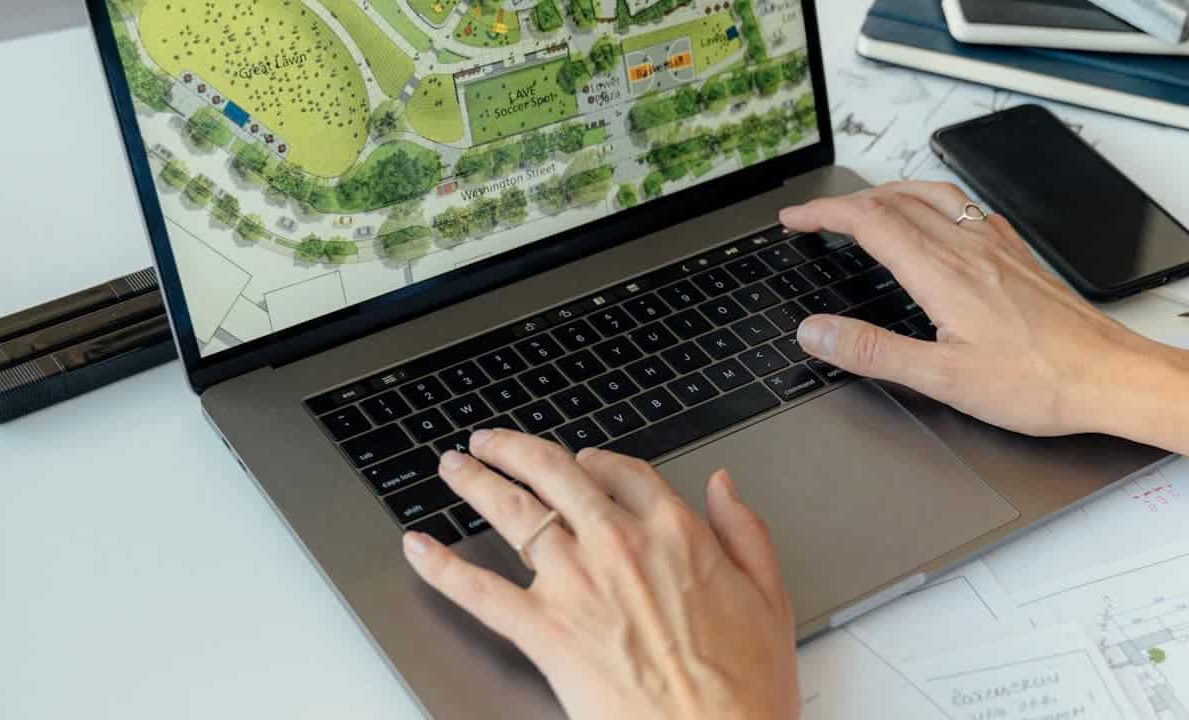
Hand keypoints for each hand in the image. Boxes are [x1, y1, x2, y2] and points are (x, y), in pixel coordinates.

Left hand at [403, 430, 799, 719]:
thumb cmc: (744, 687)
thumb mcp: (769, 597)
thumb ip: (744, 530)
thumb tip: (723, 485)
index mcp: (675, 532)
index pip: (624, 472)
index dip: (598, 460)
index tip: (584, 458)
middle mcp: (618, 544)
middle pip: (555, 473)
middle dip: (515, 449)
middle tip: (491, 442)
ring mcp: (575, 583)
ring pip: (512, 513)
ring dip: (475, 481)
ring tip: (453, 467)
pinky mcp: (542, 630)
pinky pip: (478, 588)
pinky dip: (441, 565)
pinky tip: (419, 547)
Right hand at [780, 181, 1164, 436]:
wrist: (1112, 377)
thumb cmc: (1039, 383)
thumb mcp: (942, 379)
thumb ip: (873, 351)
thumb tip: (816, 331)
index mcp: (943, 273)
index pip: (868, 221)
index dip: (823, 214)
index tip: (794, 220)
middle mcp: (969, 248)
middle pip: (894, 200)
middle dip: (844, 202)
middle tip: (814, 216)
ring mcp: (997, 247)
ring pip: (932, 195)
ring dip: (887, 192)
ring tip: (864, 204)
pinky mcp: (1018, 255)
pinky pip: (966, 208)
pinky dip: (931, 201)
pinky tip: (937, 219)